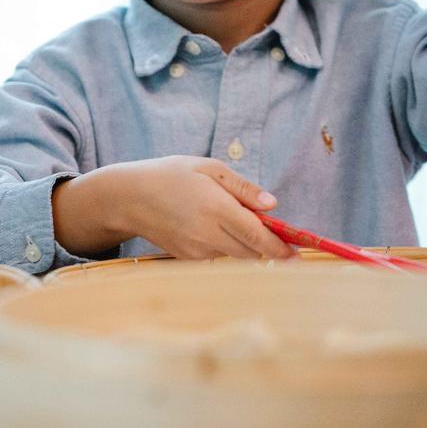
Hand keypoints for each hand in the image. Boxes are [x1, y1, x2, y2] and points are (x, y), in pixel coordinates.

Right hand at [116, 156, 296, 259]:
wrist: (129, 197)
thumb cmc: (171, 175)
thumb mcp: (208, 168)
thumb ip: (243, 188)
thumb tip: (273, 205)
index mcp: (216, 209)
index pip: (258, 238)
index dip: (281, 249)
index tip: (297, 252)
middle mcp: (207, 235)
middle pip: (252, 253)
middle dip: (269, 249)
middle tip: (280, 238)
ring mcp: (196, 250)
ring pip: (236, 257)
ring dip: (247, 247)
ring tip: (238, 223)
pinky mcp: (187, 258)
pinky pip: (218, 257)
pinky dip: (226, 247)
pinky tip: (214, 228)